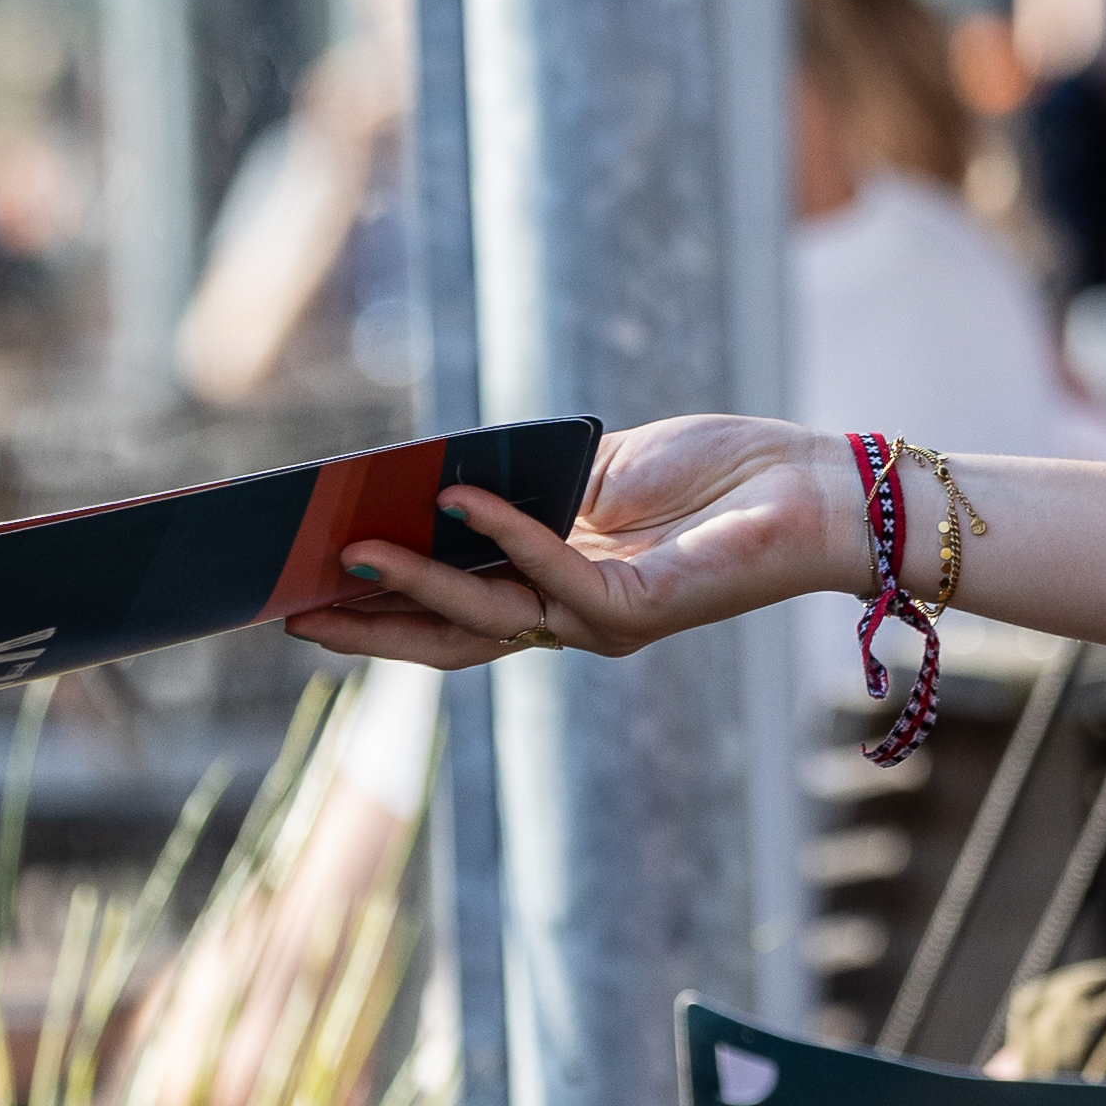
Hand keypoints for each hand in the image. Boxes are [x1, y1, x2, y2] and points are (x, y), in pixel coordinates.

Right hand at [293, 417, 866, 671]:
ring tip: (353, 554)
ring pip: (489, 619)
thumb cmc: (721, 473)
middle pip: (451, 636)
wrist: (815, 486)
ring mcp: (605, 618)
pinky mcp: (643, 606)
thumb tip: (439, 480)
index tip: (304, 593)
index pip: (452, 612)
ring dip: (417, 586)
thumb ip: (526, 483)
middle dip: (370, 627)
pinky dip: (505, 537)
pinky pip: (557, 574)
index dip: (379, 611)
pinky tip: (460, 500)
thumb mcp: (599, 468)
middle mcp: (573, 617)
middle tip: (291, 610)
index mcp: (557, 587)